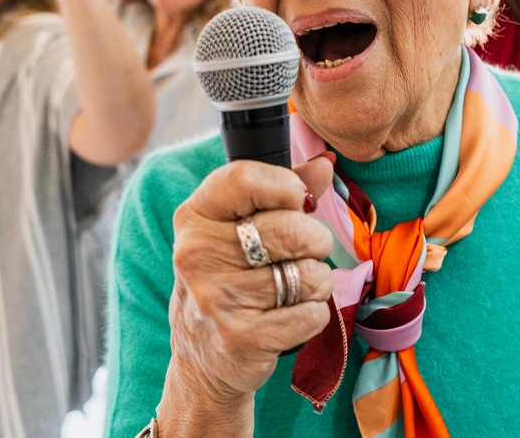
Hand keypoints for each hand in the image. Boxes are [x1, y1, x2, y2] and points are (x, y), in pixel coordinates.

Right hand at [165, 155, 333, 407]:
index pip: (245, 178)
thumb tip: (325, 163)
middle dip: (315, 240)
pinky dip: (314, 313)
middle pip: (291, 228)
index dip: (286, 186)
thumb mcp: (239, 226)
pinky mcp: (240, 338)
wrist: (202, 355)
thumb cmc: (229, 276)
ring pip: (308, 274)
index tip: (296, 202)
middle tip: (305, 252)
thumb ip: (281, 190)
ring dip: (317, 281)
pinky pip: (311, 314)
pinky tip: (290, 315)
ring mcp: (215, 299)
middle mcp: (197, 255)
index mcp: (194, 217)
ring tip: (294, 287)